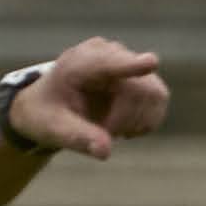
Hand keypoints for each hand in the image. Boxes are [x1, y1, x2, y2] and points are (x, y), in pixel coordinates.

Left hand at [8, 38, 171, 161]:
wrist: (50, 105)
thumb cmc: (47, 114)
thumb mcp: (53, 128)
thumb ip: (77, 137)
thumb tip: (105, 151)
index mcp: (80, 63)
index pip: (110, 62)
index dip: (132, 65)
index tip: (151, 62)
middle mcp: (108, 54)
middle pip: (140, 88)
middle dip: (127, 119)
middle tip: (106, 134)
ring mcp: (127, 63)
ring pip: (154, 94)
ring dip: (138, 120)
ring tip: (111, 128)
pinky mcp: (140, 77)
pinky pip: (158, 100)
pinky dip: (146, 120)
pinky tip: (123, 126)